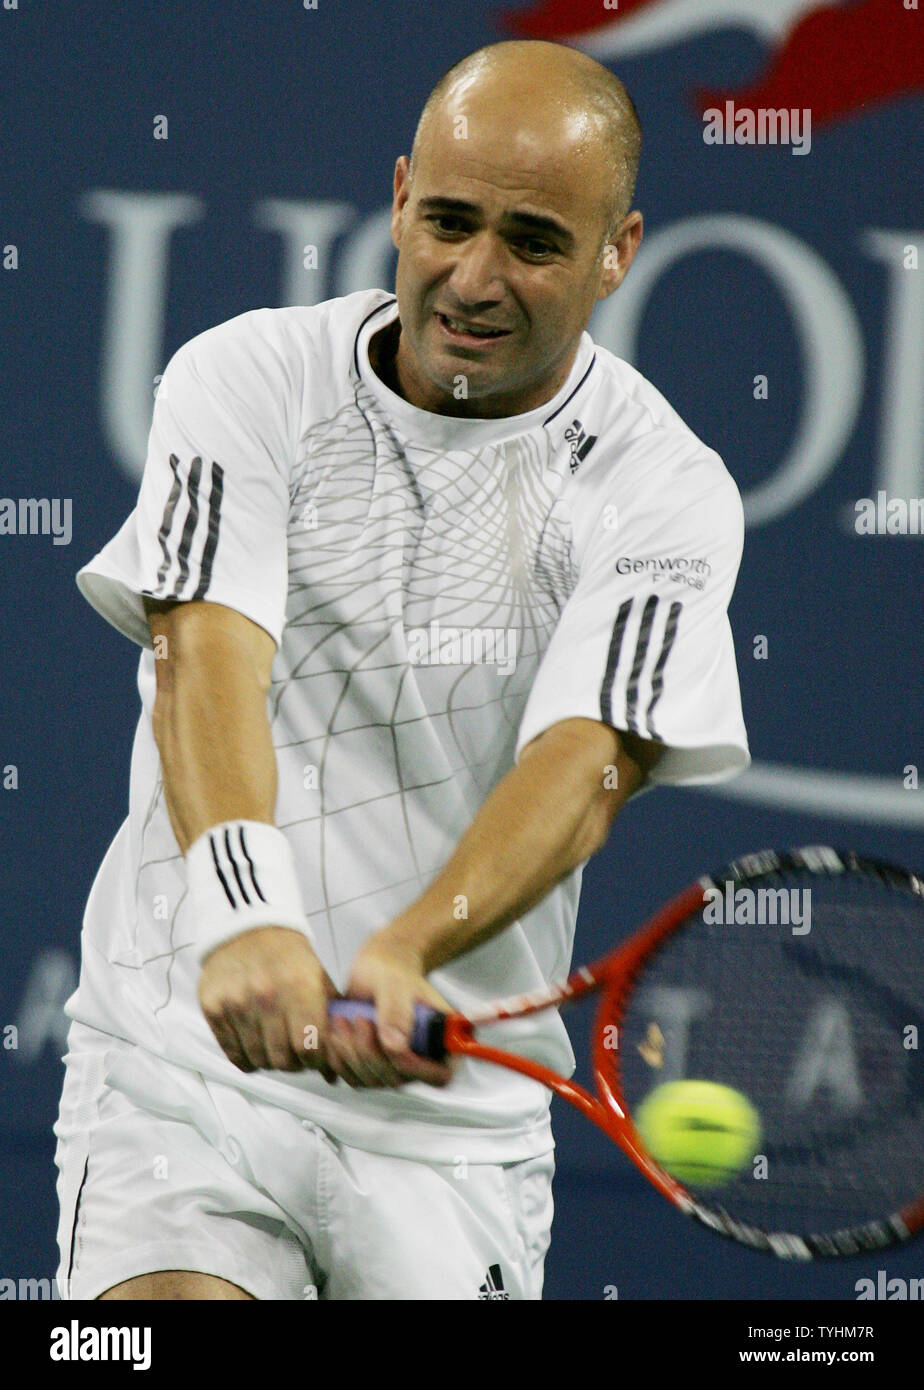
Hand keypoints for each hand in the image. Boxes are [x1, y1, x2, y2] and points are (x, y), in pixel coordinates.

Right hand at [198, 926, 336, 1077]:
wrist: (248, 927)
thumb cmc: (289, 957)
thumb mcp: (319, 980)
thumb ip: (331, 1022)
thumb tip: (335, 1073)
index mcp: (300, 987)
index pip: (309, 1048)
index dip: (315, 1059)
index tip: (315, 1054)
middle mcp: (267, 996)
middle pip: (282, 1060)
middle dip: (293, 1063)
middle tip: (295, 1054)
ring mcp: (236, 1003)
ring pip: (257, 1060)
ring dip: (269, 1060)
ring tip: (275, 1046)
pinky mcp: (213, 1007)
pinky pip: (232, 1053)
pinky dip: (246, 1057)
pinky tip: (255, 1044)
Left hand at [326, 934, 453, 1089]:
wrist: (374, 968)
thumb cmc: (391, 970)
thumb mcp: (394, 982)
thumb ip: (396, 1010)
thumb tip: (397, 1045)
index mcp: (442, 1038)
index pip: (440, 1073)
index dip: (417, 1068)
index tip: (393, 1047)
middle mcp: (421, 1057)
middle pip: (399, 1079)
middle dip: (372, 1052)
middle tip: (360, 1019)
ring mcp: (396, 1066)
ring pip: (373, 1080)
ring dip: (352, 1053)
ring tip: (344, 1020)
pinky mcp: (372, 1067)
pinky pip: (354, 1077)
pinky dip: (340, 1058)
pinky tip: (338, 1033)